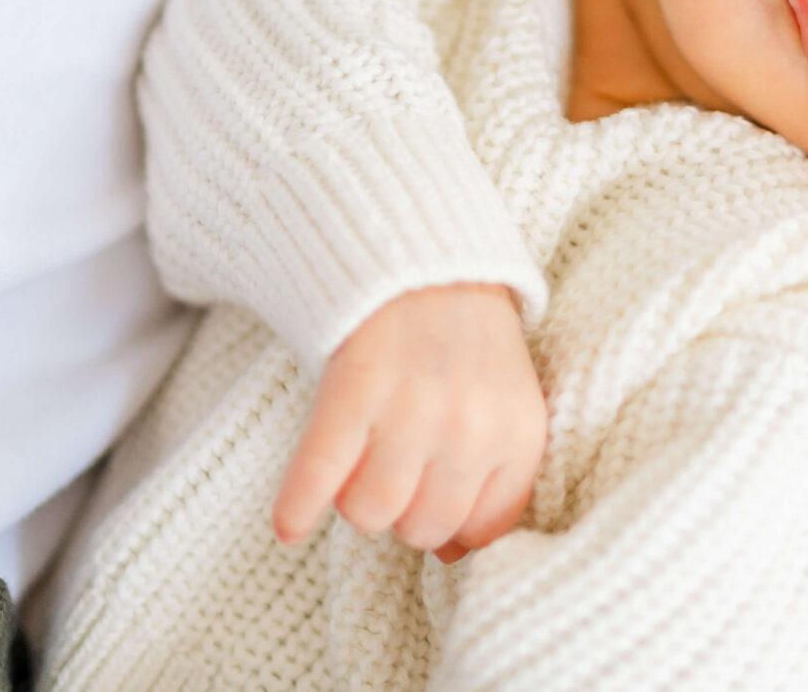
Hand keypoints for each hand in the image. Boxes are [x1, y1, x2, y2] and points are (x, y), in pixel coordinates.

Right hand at [274, 283, 546, 560]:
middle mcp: (469, 428)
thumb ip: (494, 476)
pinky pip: (320, 477)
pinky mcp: (351, 392)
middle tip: (396, 460)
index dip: (452, 520)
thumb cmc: (465, 339)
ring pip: (370, 514)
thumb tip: (452, 557)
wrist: (419, 250)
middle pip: (422, 528)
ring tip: (358, 459)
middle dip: (403, 507)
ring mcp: (410, 410)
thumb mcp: (506, 400)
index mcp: (518, 432)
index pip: (482, 530)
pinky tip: (289, 525)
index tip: (434, 493)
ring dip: (356, 496)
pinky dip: (297, 507)